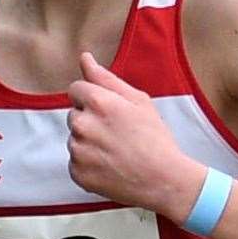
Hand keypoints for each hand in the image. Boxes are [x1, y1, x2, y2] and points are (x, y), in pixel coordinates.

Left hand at [66, 52, 203, 218]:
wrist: (163, 180)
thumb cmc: (155, 138)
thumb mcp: (138, 100)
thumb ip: (106, 78)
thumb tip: (84, 58)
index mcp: (97, 102)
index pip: (75, 89)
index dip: (92, 98)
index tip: (108, 111)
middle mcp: (82, 125)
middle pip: (74, 115)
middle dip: (90, 121)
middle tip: (117, 134)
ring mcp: (78, 151)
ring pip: (75, 139)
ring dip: (89, 143)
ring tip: (115, 152)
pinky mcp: (77, 173)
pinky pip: (76, 163)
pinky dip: (89, 164)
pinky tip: (110, 166)